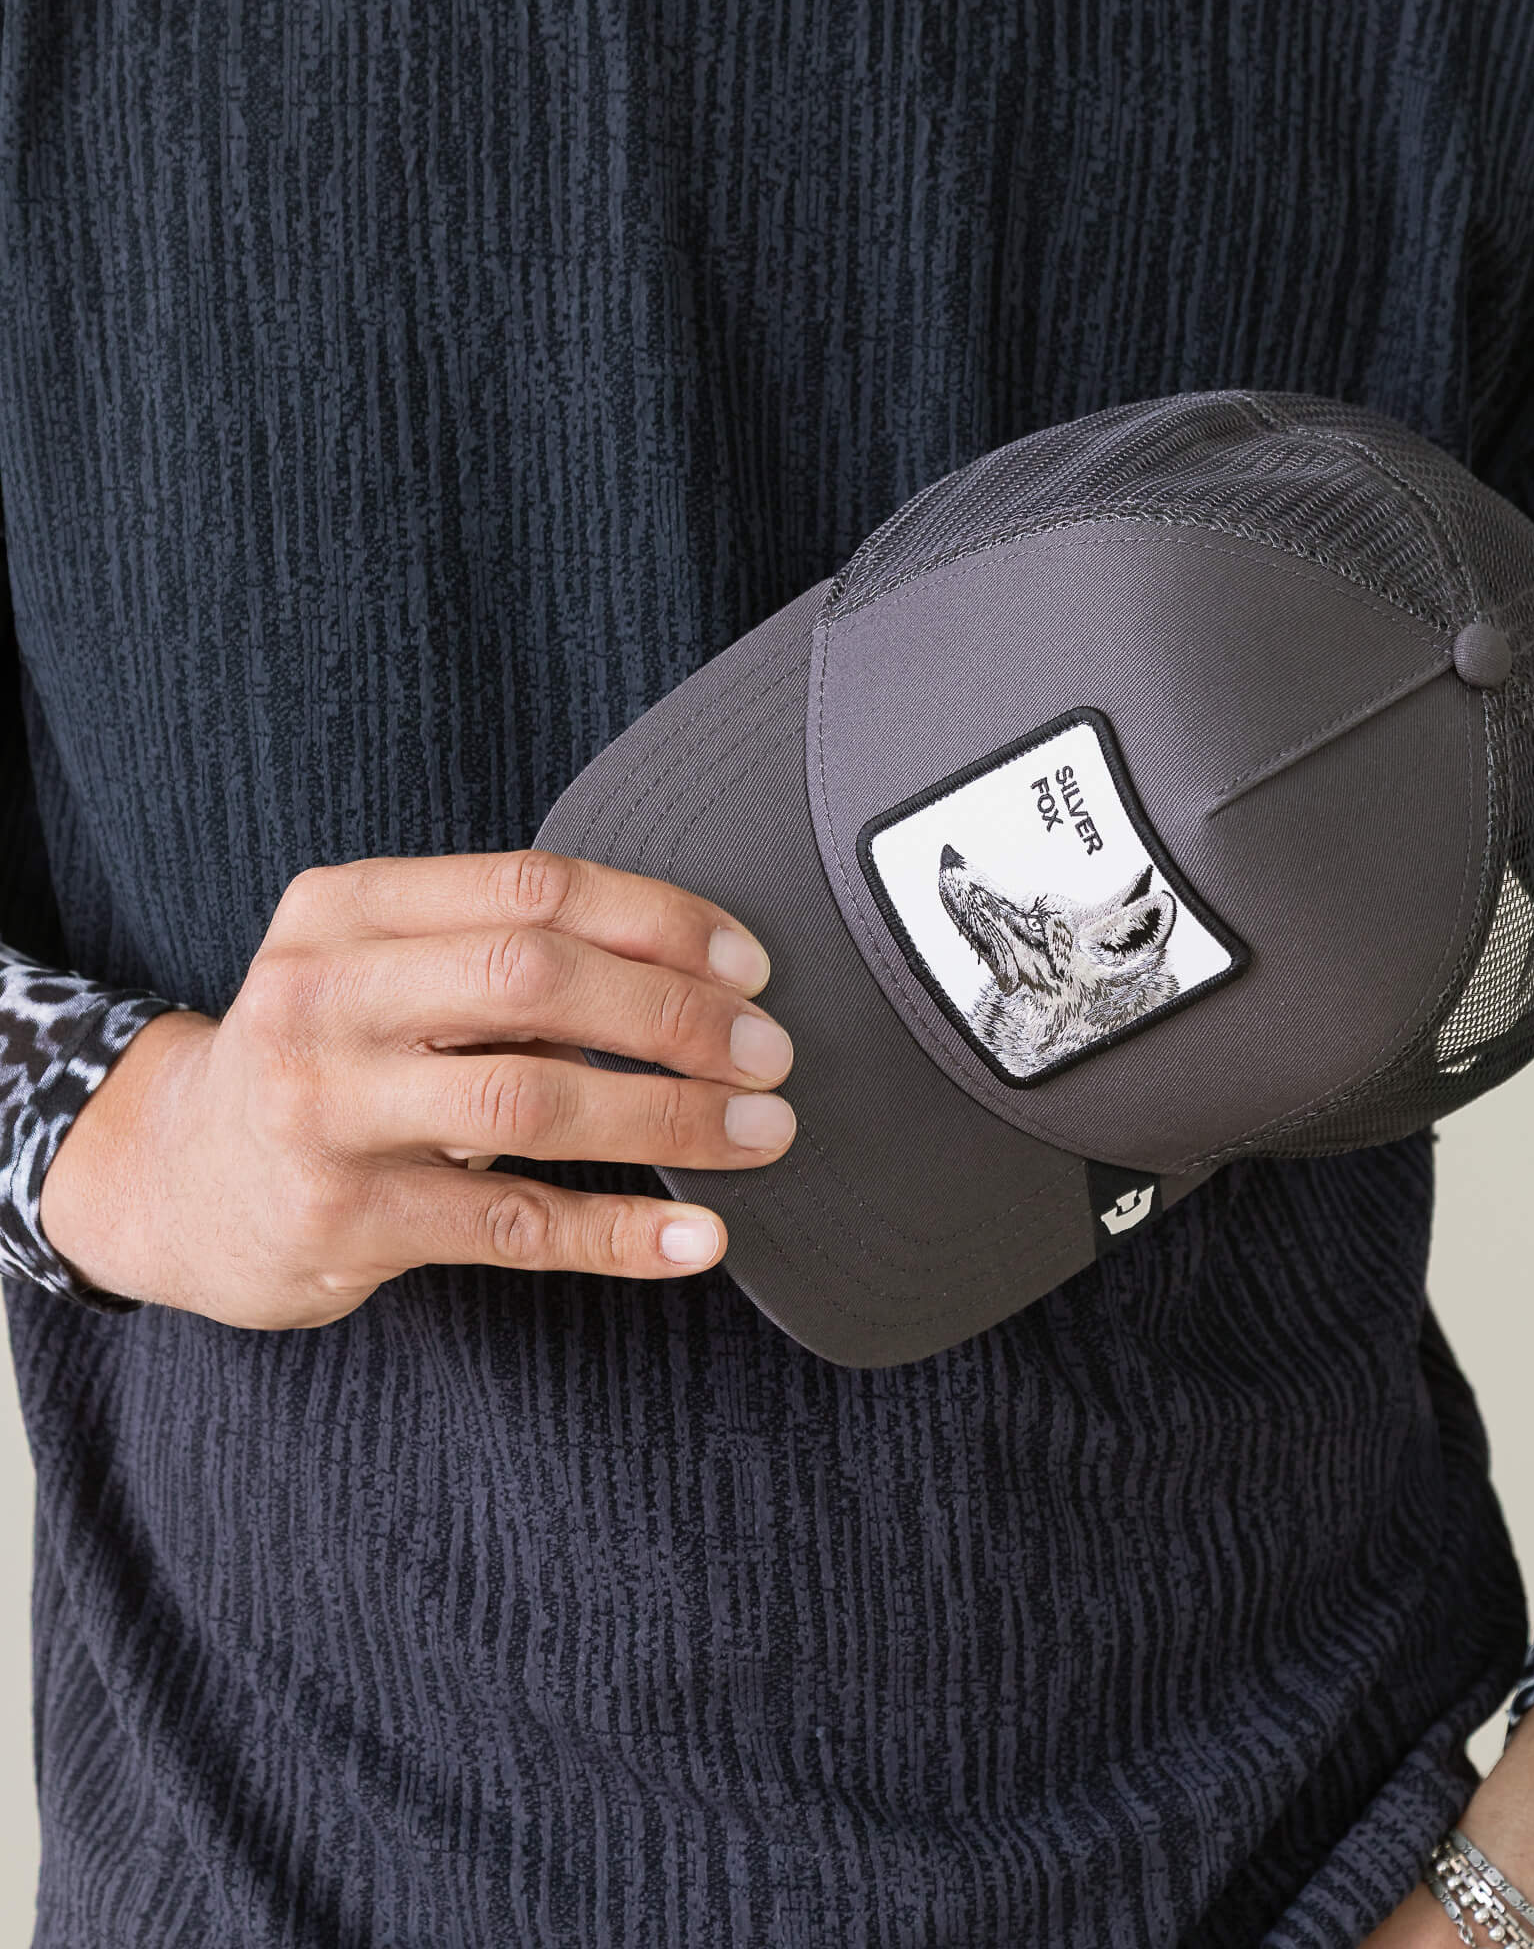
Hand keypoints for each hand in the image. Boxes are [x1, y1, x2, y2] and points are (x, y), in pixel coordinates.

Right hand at [39, 850, 797, 1327]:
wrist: (173, 1182)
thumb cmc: (328, 1060)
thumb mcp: (380, 972)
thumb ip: (502, 954)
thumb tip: (703, 978)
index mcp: (347, 908)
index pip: (533, 887)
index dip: (659, 919)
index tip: (749, 964)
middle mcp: (325, 995)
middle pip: (537, 978)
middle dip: (677, 1013)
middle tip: (769, 1054)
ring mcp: (325, 1109)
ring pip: (530, 1098)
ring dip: (669, 1116)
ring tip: (760, 1134)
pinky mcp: (341, 1219)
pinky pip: (510, 1223)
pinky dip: (617, 1231)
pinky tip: (696, 1237)